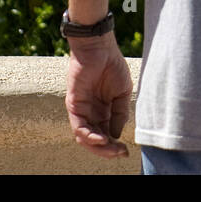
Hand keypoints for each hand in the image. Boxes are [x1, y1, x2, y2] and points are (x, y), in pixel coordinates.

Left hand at [65, 33, 131, 157]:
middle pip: (95, 140)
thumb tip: (117, 135)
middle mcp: (91, 113)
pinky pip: (79, 127)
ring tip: (112, 148)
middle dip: (107, 150)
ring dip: (98, 147)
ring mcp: (81, 110)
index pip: (107, 134)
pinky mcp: (74, 105)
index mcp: (104, 111)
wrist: (100, 48)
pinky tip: (102, 138)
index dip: (115, 146)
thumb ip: (120, 114)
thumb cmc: (112, 66)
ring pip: (85, 138)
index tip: (126, 152)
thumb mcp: (122, 93)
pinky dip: (89, 136)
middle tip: (120, 153)